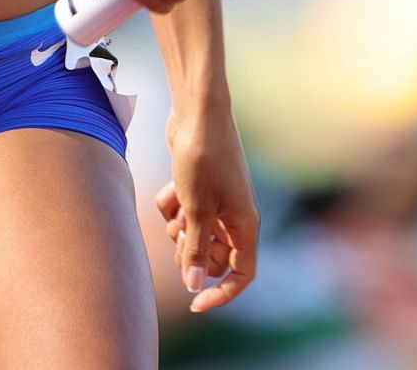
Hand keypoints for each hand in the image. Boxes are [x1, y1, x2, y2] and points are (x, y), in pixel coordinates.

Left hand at [155, 108, 257, 312]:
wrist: (197, 112)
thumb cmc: (202, 158)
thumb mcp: (196, 209)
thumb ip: (196, 249)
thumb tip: (195, 286)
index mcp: (245, 225)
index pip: (242, 274)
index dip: (221, 294)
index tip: (195, 304)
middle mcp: (235, 216)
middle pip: (212, 257)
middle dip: (191, 252)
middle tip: (180, 233)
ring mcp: (217, 200)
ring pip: (193, 235)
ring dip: (178, 226)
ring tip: (177, 203)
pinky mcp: (199, 187)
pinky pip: (182, 212)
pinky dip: (173, 204)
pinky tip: (171, 186)